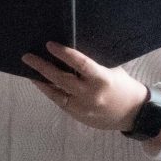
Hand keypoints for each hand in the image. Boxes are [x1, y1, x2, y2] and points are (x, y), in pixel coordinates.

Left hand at [22, 42, 149, 132]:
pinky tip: (41, 83)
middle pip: (61, 79)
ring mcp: (82, 107)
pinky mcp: (77, 116)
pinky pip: (59, 101)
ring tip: (29, 70)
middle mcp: (90, 94)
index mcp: (102, 79)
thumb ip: (93, 64)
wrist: (133, 113)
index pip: (80, 64)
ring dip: (41, 81)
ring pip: (56, 93)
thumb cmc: (122, 85)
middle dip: (42, 67)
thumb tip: (70, 52)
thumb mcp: (111, 70)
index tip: (49, 44)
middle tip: (27, 57)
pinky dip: (49, 91)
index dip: (64, 54)